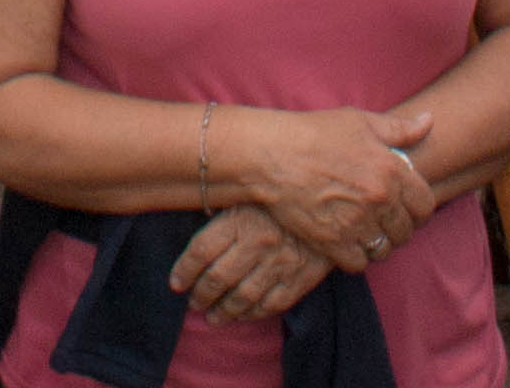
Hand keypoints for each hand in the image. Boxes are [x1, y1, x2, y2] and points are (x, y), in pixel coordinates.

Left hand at [170, 208, 332, 322]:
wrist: (333, 200)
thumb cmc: (281, 195)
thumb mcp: (249, 192)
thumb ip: (224, 211)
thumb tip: (196, 231)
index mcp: (240, 219)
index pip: (201, 250)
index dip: (184, 270)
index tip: (176, 283)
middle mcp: (257, 243)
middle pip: (218, 277)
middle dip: (201, 295)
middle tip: (194, 303)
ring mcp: (279, 263)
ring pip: (242, 297)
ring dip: (223, 311)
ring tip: (212, 317)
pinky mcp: (300, 278)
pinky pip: (272, 304)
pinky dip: (253, 314)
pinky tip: (242, 316)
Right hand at [226, 105, 434, 264]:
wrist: (271, 155)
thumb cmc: (314, 133)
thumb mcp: (359, 121)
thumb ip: (399, 128)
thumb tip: (430, 121)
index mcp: (391, 169)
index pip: (425, 204)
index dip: (419, 208)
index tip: (407, 207)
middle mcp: (379, 199)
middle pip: (406, 231)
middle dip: (398, 227)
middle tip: (383, 220)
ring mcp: (357, 223)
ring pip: (384, 250)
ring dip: (378, 244)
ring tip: (365, 232)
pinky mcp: (333, 242)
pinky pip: (359, 263)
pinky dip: (355, 256)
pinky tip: (346, 241)